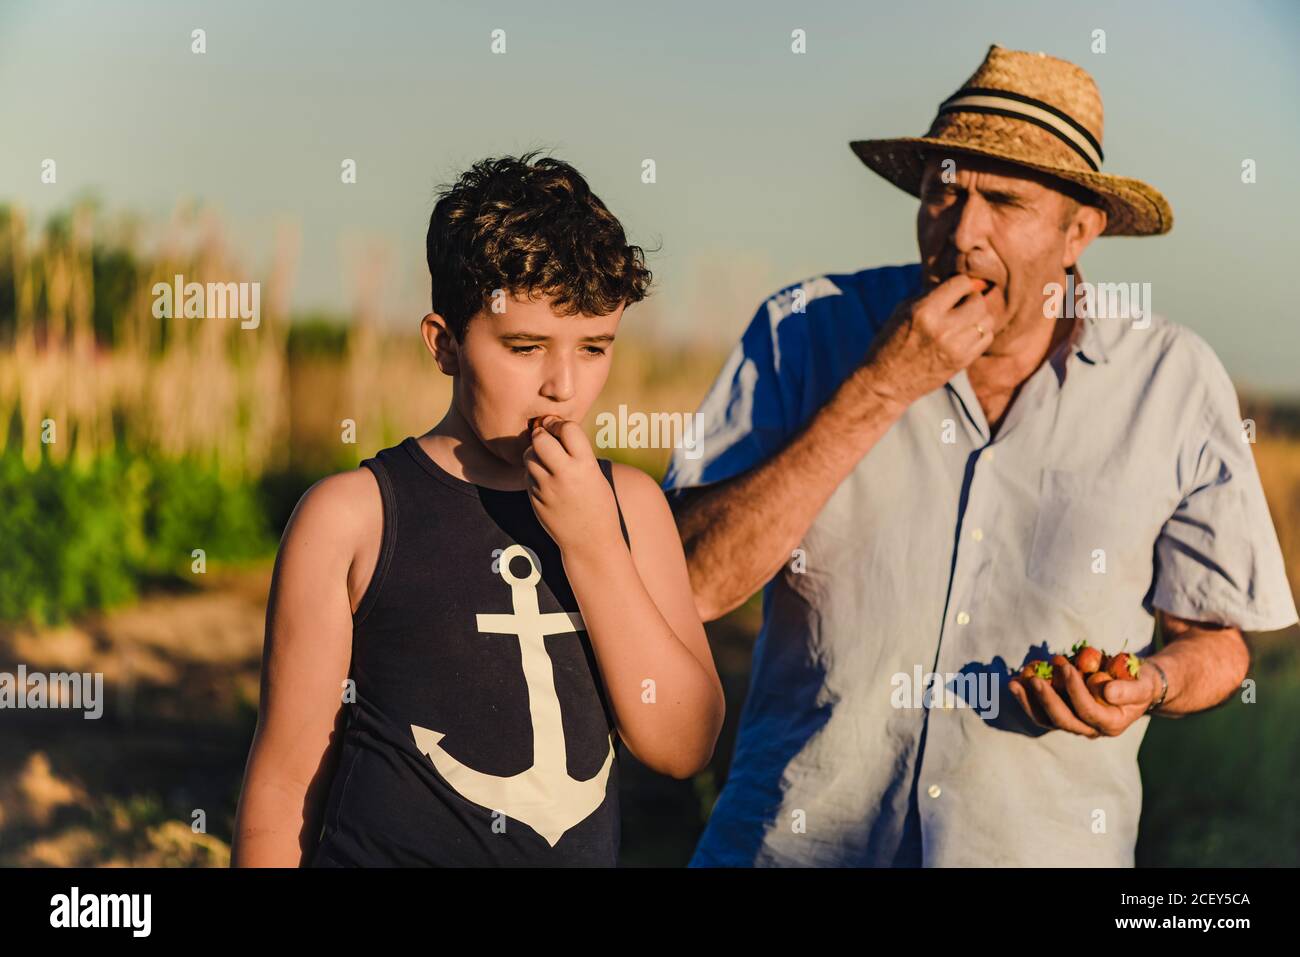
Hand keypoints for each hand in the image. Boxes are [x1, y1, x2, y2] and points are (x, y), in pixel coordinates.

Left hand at [522, 415, 621, 555]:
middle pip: (540, 439)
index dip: (561, 424)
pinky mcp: (535, 500)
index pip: (568, 428)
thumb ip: (576, 453)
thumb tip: (550, 426)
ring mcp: (548, 488)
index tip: (560, 428)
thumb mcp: (595, 475)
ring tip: (545, 460)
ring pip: (529, 456)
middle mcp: (566, 475)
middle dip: (541, 435)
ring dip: (534, 453)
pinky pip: (527, 476)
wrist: (591, 542)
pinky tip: (545, 480)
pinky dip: (533, 473)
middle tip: (545, 439)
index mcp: (587, 465)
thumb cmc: (597, 504)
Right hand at [860, 274, 994, 411]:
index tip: (955, 290)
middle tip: (962, 304)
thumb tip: (960, 282)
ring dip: (978, 317)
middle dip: (972, 299)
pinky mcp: (962, 362)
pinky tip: (966, 335)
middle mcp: (942, 328)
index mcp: (924, 311)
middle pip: (978, 301)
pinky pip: (986, 338)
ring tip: (964, 320)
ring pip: (987, 320)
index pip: (961, 283)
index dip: (960, 284)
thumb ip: (930, 294)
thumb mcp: (903, 311)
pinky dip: (980, 333)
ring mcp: (954, 347)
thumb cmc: (890, 342)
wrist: (886, 383)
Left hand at [1007, 655, 1161, 737]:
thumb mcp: (1142, 684)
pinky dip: (1027, 699)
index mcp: (1111, 724)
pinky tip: (1015, 683)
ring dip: (1029, 703)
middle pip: (1063, 720)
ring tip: (1014, 684)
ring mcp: (1075, 723)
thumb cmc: (1140, 682)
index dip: (1076, 691)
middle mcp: (1091, 729)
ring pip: (1047, 720)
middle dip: (1047, 699)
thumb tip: (1107, 692)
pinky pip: (1041, 712)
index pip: (1089, 711)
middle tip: (1035, 679)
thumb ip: (1128, 690)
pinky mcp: (1063, 714)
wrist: (1136, 687)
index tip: (1066, 667)